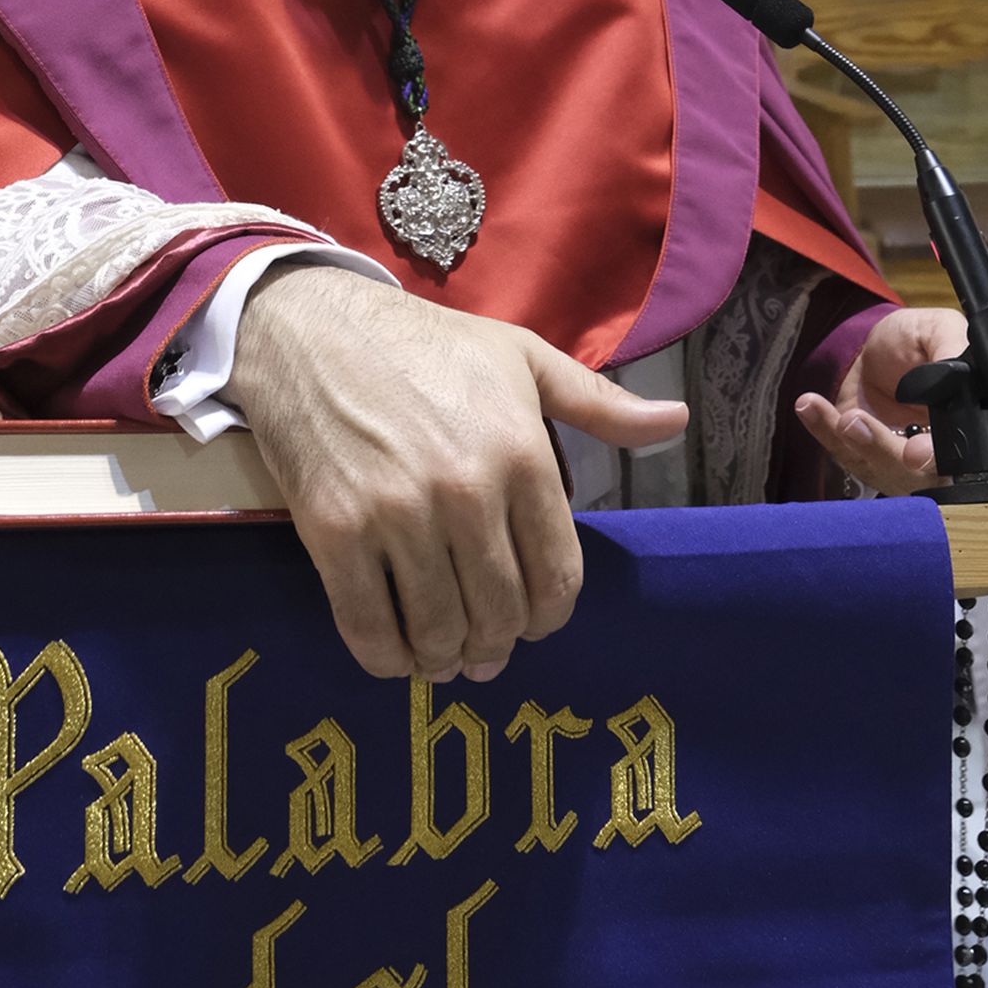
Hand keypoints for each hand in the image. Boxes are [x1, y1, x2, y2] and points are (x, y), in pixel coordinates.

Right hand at [229, 268, 688, 682]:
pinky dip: (385, 658)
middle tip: (483, 649)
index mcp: (522, 453)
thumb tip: (675, 422)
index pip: (558, 579)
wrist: (312, 328)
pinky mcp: (334, 532)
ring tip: (440, 657)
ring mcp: (396, 515)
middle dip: (496, 644)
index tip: (532, 622)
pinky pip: (368, 626)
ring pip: (438, 631)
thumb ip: (599, 403)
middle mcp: (466, 491)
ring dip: (443, 659)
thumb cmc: (425, 345)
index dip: (549, 617)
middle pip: (500, 615)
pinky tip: (392, 653)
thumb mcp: (521, 357)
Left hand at [795, 303, 969, 493]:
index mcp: (967, 427)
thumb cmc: (919, 338)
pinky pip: (842, 452)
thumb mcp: (941, 329)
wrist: (881, 342)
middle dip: (884, 454)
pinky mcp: (862, 453)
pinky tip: (810, 407)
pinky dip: (825, 431)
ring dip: (851, 444)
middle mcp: (936, 454)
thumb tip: (956, 376)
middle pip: (915, 476)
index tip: (915, 453)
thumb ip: (952, 351)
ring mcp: (897, 460)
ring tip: (833, 413)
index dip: (937, 460)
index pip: (960, 457)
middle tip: (857, 424)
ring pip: (876, 469)